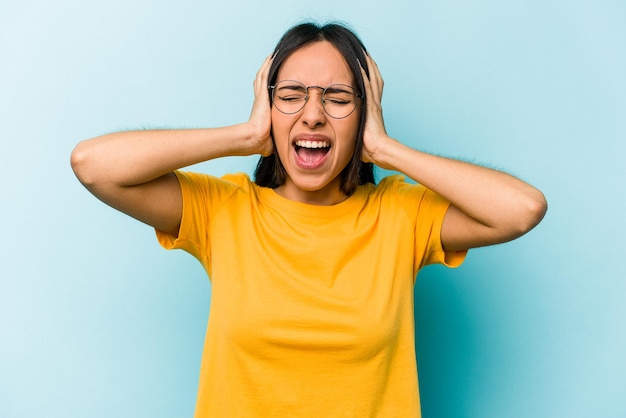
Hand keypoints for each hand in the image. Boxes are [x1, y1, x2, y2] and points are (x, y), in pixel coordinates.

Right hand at [247, 55, 273, 155]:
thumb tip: (281, 146)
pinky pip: (265, 74)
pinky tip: (273, 54)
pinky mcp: (262, 93)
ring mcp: (261, 95)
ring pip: (264, 74)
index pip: (265, 93)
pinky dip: (269, 64)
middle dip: (268, 70)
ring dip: (269, 63)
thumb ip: (276, 138)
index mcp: (263, 108)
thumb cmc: (262, 142)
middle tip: (274, 59)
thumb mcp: (273, 137)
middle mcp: (260, 99)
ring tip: (275, 52)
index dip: (268, 85)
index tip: (275, 79)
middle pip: (263, 80)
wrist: (255, 139)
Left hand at [360, 53, 394, 167]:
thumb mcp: (358, 137)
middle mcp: (375, 104)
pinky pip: (367, 84)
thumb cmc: (369, 148)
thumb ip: (352, 133)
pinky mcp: (371, 105)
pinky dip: (363, 73)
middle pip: (374, 79)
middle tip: (364, 53)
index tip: (363, 67)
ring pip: (372, 78)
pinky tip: (358, 63)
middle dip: (370, 66)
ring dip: (367, 65)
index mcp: (373, 110)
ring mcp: (374, 103)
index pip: (372, 89)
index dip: (369, 77)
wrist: (378, 150)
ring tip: (362, 52)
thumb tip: (339, 140)